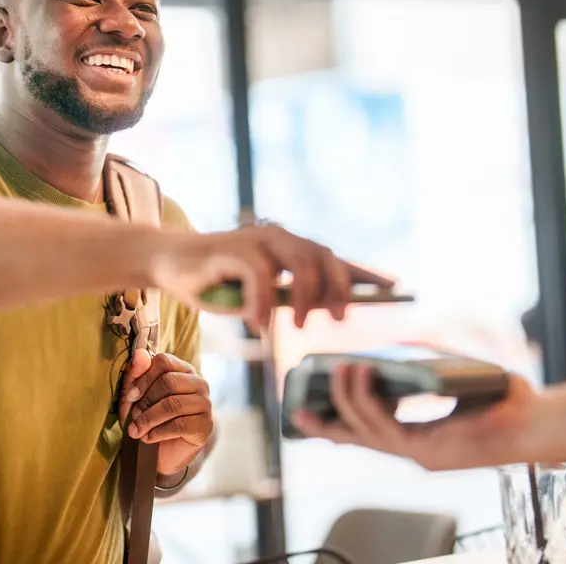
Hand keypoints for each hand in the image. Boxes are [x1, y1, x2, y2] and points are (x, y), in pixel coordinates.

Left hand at [119, 350, 212, 475]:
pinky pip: (179, 425)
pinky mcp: (205, 425)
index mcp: (183, 370)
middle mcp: (199, 383)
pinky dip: (158, 432)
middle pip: (169, 381)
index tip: (130, 396)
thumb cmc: (149, 419)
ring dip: (148, 419)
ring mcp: (205, 404)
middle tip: (133, 417)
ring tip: (136, 430)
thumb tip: (139, 353)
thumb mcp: (136, 397)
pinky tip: (148, 438)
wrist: (161, 454)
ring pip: (173, 404)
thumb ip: (136, 375)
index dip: (143, 378)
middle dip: (145, 401)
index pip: (164, 361)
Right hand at [150, 224, 395, 329]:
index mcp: (289, 249)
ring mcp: (258, 240)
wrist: (170, 264)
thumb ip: (287, 300)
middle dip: (338, 289)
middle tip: (335, 320)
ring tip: (297, 326)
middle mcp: (279, 238)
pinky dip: (262, 303)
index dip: (365, 273)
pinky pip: (261, 276)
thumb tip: (321, 311)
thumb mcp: (259, 296)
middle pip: (325, 258)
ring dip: (304, 298)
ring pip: (300, 264)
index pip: (335, 258)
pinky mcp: (234, 248)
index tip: (395, 286)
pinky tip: (258, 326)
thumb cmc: (217, 283)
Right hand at [292, 363, 539, 470]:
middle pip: (356, 437)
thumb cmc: (505, 402)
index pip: (366, 434)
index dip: (335, 426)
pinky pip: (386, 428)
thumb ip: (427, 364)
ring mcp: (420, 454)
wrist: (537, 421)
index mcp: (419, 439)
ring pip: (366, 431)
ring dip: (347, 400)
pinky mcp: (429, 451)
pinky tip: (361, 378)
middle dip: (327, 418)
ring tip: (340, 371)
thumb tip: (400, 346)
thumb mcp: (456, 378)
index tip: (306, 413)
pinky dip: (368, 402)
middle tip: (304, 398)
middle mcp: (414, 451)